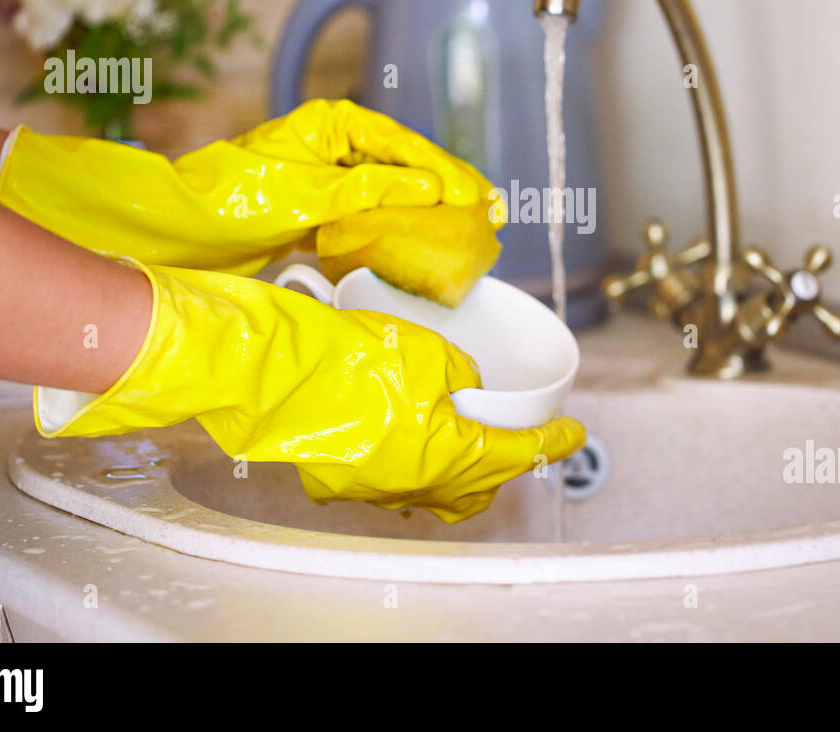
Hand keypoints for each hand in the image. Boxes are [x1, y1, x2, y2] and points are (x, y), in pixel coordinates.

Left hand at [0, 99, 494, 274]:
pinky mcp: (317, 207)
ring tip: (467, 227)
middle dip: (447, 188)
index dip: (447, 172)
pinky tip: (421, 241)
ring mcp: (325, 174)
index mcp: (333, 124)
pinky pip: (369, 212)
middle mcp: (333, 142)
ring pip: (391, 188)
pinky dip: (396, 225)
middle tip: (490, 212)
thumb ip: (373, 189)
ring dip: (427, 209)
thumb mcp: (311, 194)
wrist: (179, 228)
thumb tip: (432, 189)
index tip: (480, 198)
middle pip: (405, 163)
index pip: (405, 145)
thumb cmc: (234, 199)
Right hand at [35, 263, 583, 521]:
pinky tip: (413, 442)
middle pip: (477, 487)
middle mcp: (413, 482)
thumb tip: (464, 381)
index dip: (550, 442)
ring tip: (471, 443)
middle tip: (522, 438)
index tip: (575, 434)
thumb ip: (457, 372)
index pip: (515, 452)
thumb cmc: (344, 356)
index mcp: (447, 453)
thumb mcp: (423, 349)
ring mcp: (372, 486)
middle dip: (505, 466)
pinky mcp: (338, 478)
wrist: (264, 372)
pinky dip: (416, 466)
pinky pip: (393, 481)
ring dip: (460, 471)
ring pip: (435, 490)